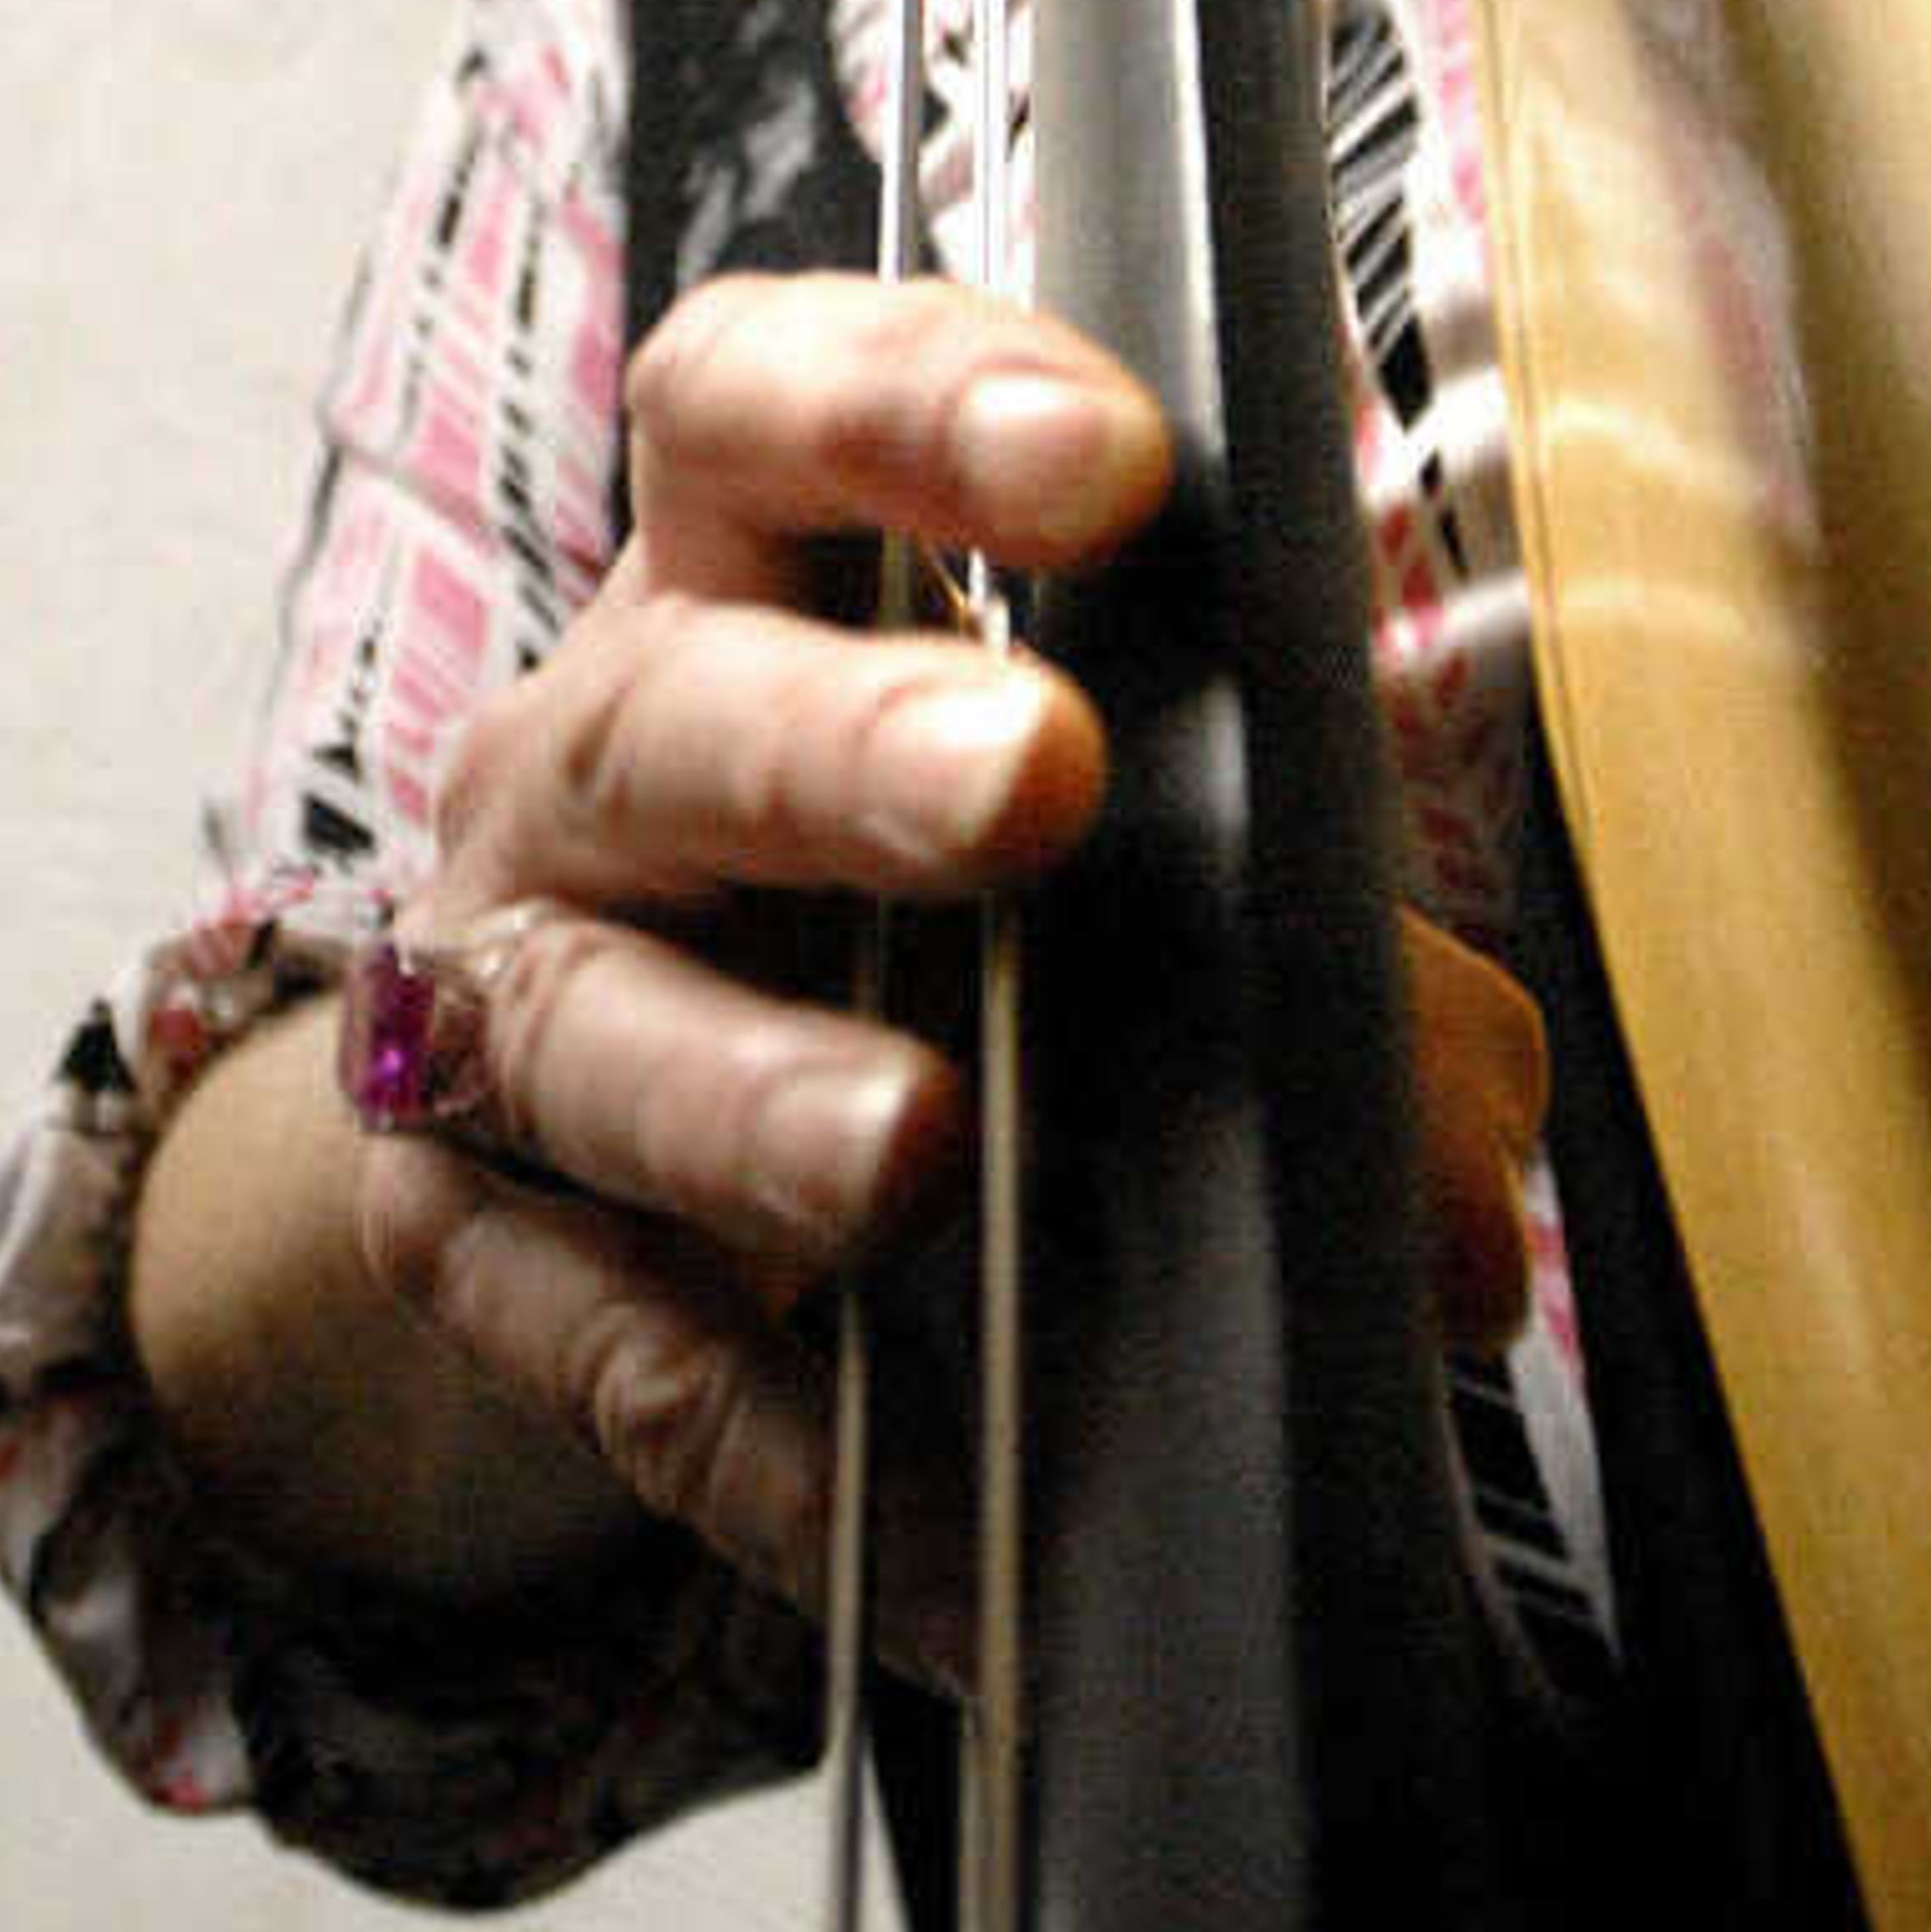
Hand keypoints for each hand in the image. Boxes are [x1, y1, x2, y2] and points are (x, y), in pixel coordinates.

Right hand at [346, 264, 1550, 1673]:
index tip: (1108, 457)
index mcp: (737, 587)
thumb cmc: (890, 914)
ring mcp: (499, 1012)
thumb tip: (1461, 1148)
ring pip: (590, 1031)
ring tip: (914, 1153)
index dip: (908, 400)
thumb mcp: (1092, 850)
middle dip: (845, 738)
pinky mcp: (469, 1260)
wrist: (589, 1145)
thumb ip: (1299, 927)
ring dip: (758, 1095)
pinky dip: (802, 1452)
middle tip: (1027, 778)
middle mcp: (582, 768)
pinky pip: (631, 1365)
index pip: (754, 411)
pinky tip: (956, 1531)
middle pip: (672, 710)